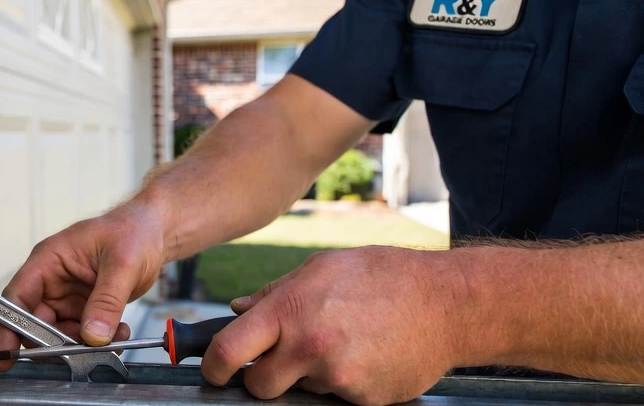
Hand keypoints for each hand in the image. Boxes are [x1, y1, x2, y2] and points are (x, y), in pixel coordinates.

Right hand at [0, 202, 166, 370]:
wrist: (154, 232)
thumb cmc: (132, 230)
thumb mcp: (122, 263)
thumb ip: (107, 301)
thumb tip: (93, 335)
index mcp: (48, 261)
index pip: (17, 298)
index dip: (8, 328)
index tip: (6, 356)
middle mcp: (52, 280)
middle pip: (36, 323)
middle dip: (56, 344)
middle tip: (79, 356)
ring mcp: (67, 296)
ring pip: (60, 334)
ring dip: (82, 345)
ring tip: (112, 339)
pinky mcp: (84, 307)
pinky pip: (81, 334)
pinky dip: (97, 341)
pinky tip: (118, 333)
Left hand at [202, 246, 468, 405]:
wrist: (448, 304)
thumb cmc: (383, 277)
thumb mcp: (321, 269)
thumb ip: (274, 294)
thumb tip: (237, 310)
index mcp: (290, 310)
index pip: (229, 350)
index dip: (214, 367)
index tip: (214, 372)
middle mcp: (309, 347)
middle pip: (259, 386)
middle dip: (263, 378)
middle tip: (282, 359)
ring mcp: (336, 377)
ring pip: (301, 390)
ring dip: (310, 374)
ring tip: (343, 341)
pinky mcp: (362, 398)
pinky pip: (336, 396)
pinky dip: (343, 382)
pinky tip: (365, 355)